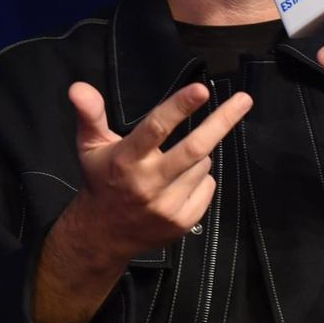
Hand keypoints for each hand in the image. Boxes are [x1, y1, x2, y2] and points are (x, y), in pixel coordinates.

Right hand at [67, 80, 251, 263]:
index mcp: (126, 160)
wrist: (102, 235)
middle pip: (195, 148)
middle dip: (222, 122)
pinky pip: (208, 186)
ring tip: (173, 164)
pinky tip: (178, 184)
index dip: (179, 107)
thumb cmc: (101, 180)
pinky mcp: (183, 221)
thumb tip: (79, 87)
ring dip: (198, 156)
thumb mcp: (89, 146)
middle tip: (244, 100)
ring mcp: (167, 206)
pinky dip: (200, 179)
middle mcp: (148, 183)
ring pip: (203, 165)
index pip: (155, 128)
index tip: (202, 89)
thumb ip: (89, 114)